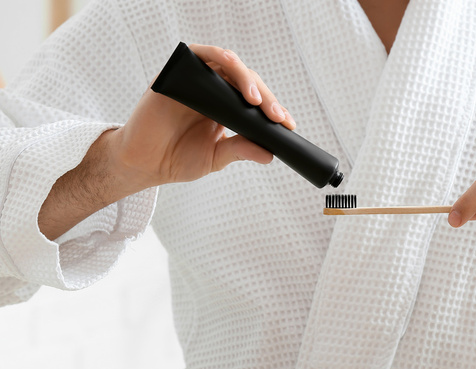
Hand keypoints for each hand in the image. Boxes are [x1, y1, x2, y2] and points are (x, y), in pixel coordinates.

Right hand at [113, 43, 295, 190]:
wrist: (142, 163)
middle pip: (246, 80)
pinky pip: (199, 54)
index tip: (288, 125)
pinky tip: (231, 73)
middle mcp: (212, 90)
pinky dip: (219, 59)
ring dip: (246, 78)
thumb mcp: (216, 157)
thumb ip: (240, 149)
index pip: (254, 100)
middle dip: (265, 97)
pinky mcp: (176, 74)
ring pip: (227, 63)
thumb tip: (269, 154)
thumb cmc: (176, 158)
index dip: (273, 109)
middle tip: (275, 116)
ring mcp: (194, 80)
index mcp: (224, 107)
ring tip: (255, 102)